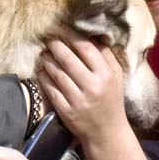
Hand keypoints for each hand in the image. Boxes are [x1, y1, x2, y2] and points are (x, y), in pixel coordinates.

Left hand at [37, 25, 127, 143]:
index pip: (86, 48)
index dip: (71, 35)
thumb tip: (92, 33)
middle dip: (56, 45)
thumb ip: (106, 55)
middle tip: (49, 37)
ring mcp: (78, 99)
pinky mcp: (66, 111)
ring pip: (57, 73)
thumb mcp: (116, 76)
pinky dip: (44, 78)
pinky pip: (51, 90)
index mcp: (106, 74)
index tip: (62, 27)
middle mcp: (92, 86)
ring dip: (48, 60)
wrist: (107, 132)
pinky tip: (42, 70)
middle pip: (68, 59)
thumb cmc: (112, 99)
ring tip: (44, 53)